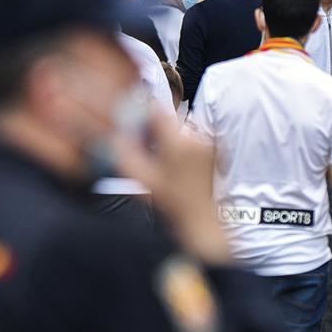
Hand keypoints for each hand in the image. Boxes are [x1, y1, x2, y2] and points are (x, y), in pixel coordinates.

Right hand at [114, 112, 232, 265]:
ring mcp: (207, 145)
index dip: (140, 114)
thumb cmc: (172, 205)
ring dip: (166, 141)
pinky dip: (180, 149)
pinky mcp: (213, 152)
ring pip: (178, 132)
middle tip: (143, 150)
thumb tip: (117, 134)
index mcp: (178, 142)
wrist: (201, 221)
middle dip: (152, 131)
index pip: (156, 110)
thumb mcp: (142, 179)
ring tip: (160, 163)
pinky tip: (174, 168)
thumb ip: (126, 153)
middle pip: (167, 121)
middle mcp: (196, 138)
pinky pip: (190, 142)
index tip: (132, 125)